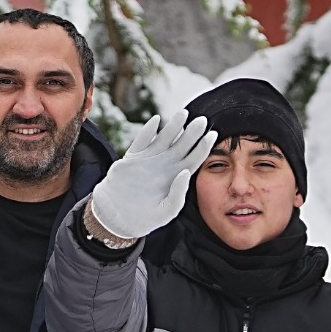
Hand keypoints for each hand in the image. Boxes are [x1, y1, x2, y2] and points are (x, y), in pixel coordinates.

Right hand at [85, 112, 215, 243]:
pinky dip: (148, 131)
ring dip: (174, 126)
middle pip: (183, 144)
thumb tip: (185, 172)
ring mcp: (149, 159)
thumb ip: (178, 194)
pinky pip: (142, 141)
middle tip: (202, 120)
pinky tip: (156, 121)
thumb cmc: (145, 218)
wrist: (118, 218)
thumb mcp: (167, 210)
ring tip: (183, 113)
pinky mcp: (132, 158)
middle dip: (193, 132)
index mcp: (177, 176)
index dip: (203, 147)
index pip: (194, 158)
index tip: (213, 135)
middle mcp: (166, 165)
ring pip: (164, 138)